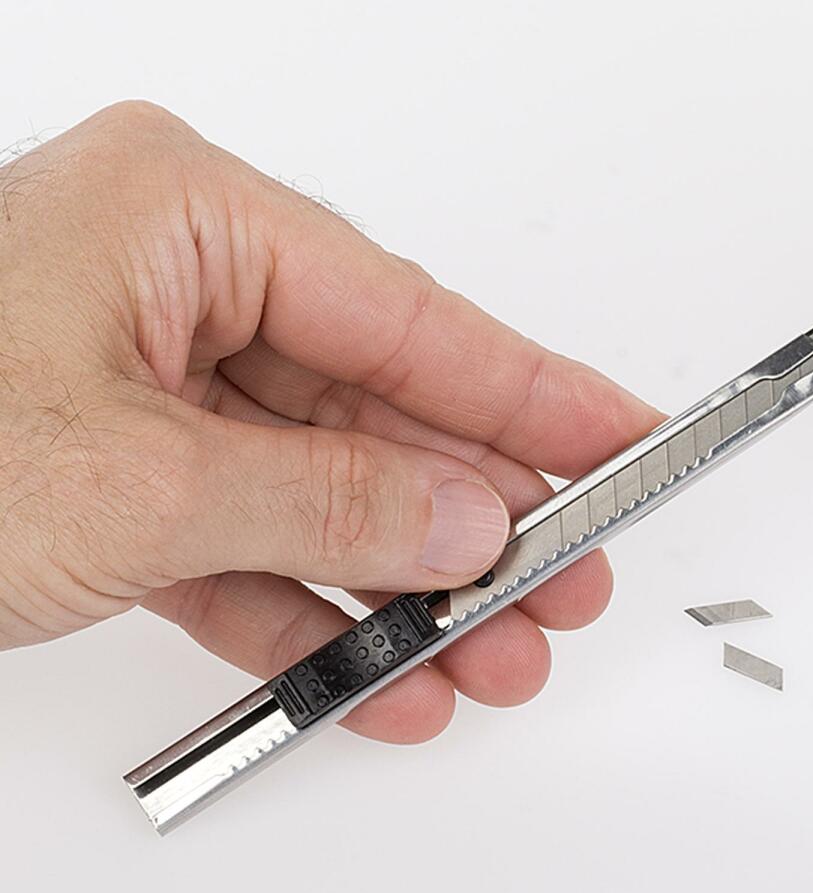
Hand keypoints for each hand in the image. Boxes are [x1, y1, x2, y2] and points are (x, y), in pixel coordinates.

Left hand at [0, 102, 658, 740]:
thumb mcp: (132, 481)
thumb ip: (330, 497)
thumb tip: (474, 515)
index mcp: (180, 215)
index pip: (408, 311)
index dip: (531, 389)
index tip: (624, 440)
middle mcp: (168, 282)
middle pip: (375, 408)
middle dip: (475, 519)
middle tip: (567, 588)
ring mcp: (137, 382)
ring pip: (317, 490)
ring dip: (403, 588)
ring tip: (491, 661)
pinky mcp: (107, 474)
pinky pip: (241, 544)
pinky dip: (305, 617)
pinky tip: (381, 678)